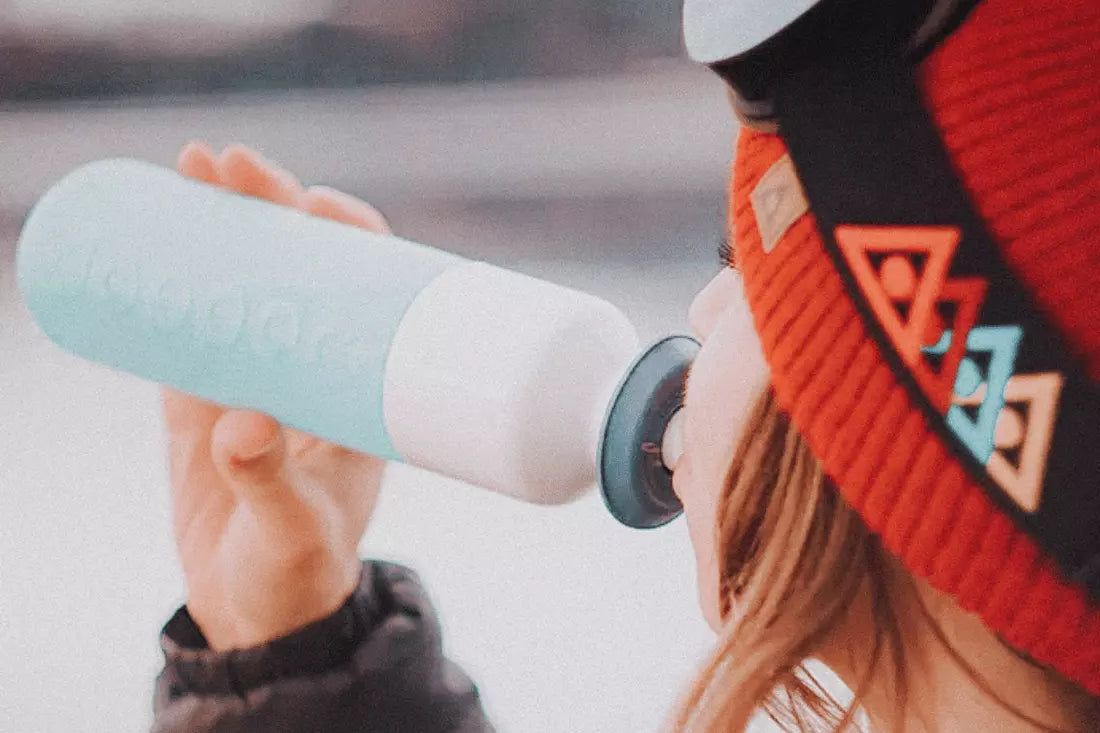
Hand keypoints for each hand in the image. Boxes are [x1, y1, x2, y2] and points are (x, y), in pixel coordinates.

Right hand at [163, 142, 390, 650]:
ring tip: (193, 169)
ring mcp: (256, 376)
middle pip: (299, 268)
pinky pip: (189, 321)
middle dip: (272, 208)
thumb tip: (239, 426)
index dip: (344, 238)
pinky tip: (155, 230)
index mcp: (359, 388)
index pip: (364, 290)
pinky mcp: (203, 396)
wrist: (258, 613)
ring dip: (221, 225)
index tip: (316, 204)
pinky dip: (172, 278)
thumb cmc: (299, 575)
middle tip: (233, 164)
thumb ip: (271, 485)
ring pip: (242, 282)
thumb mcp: (295, 531)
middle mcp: (314, 369)